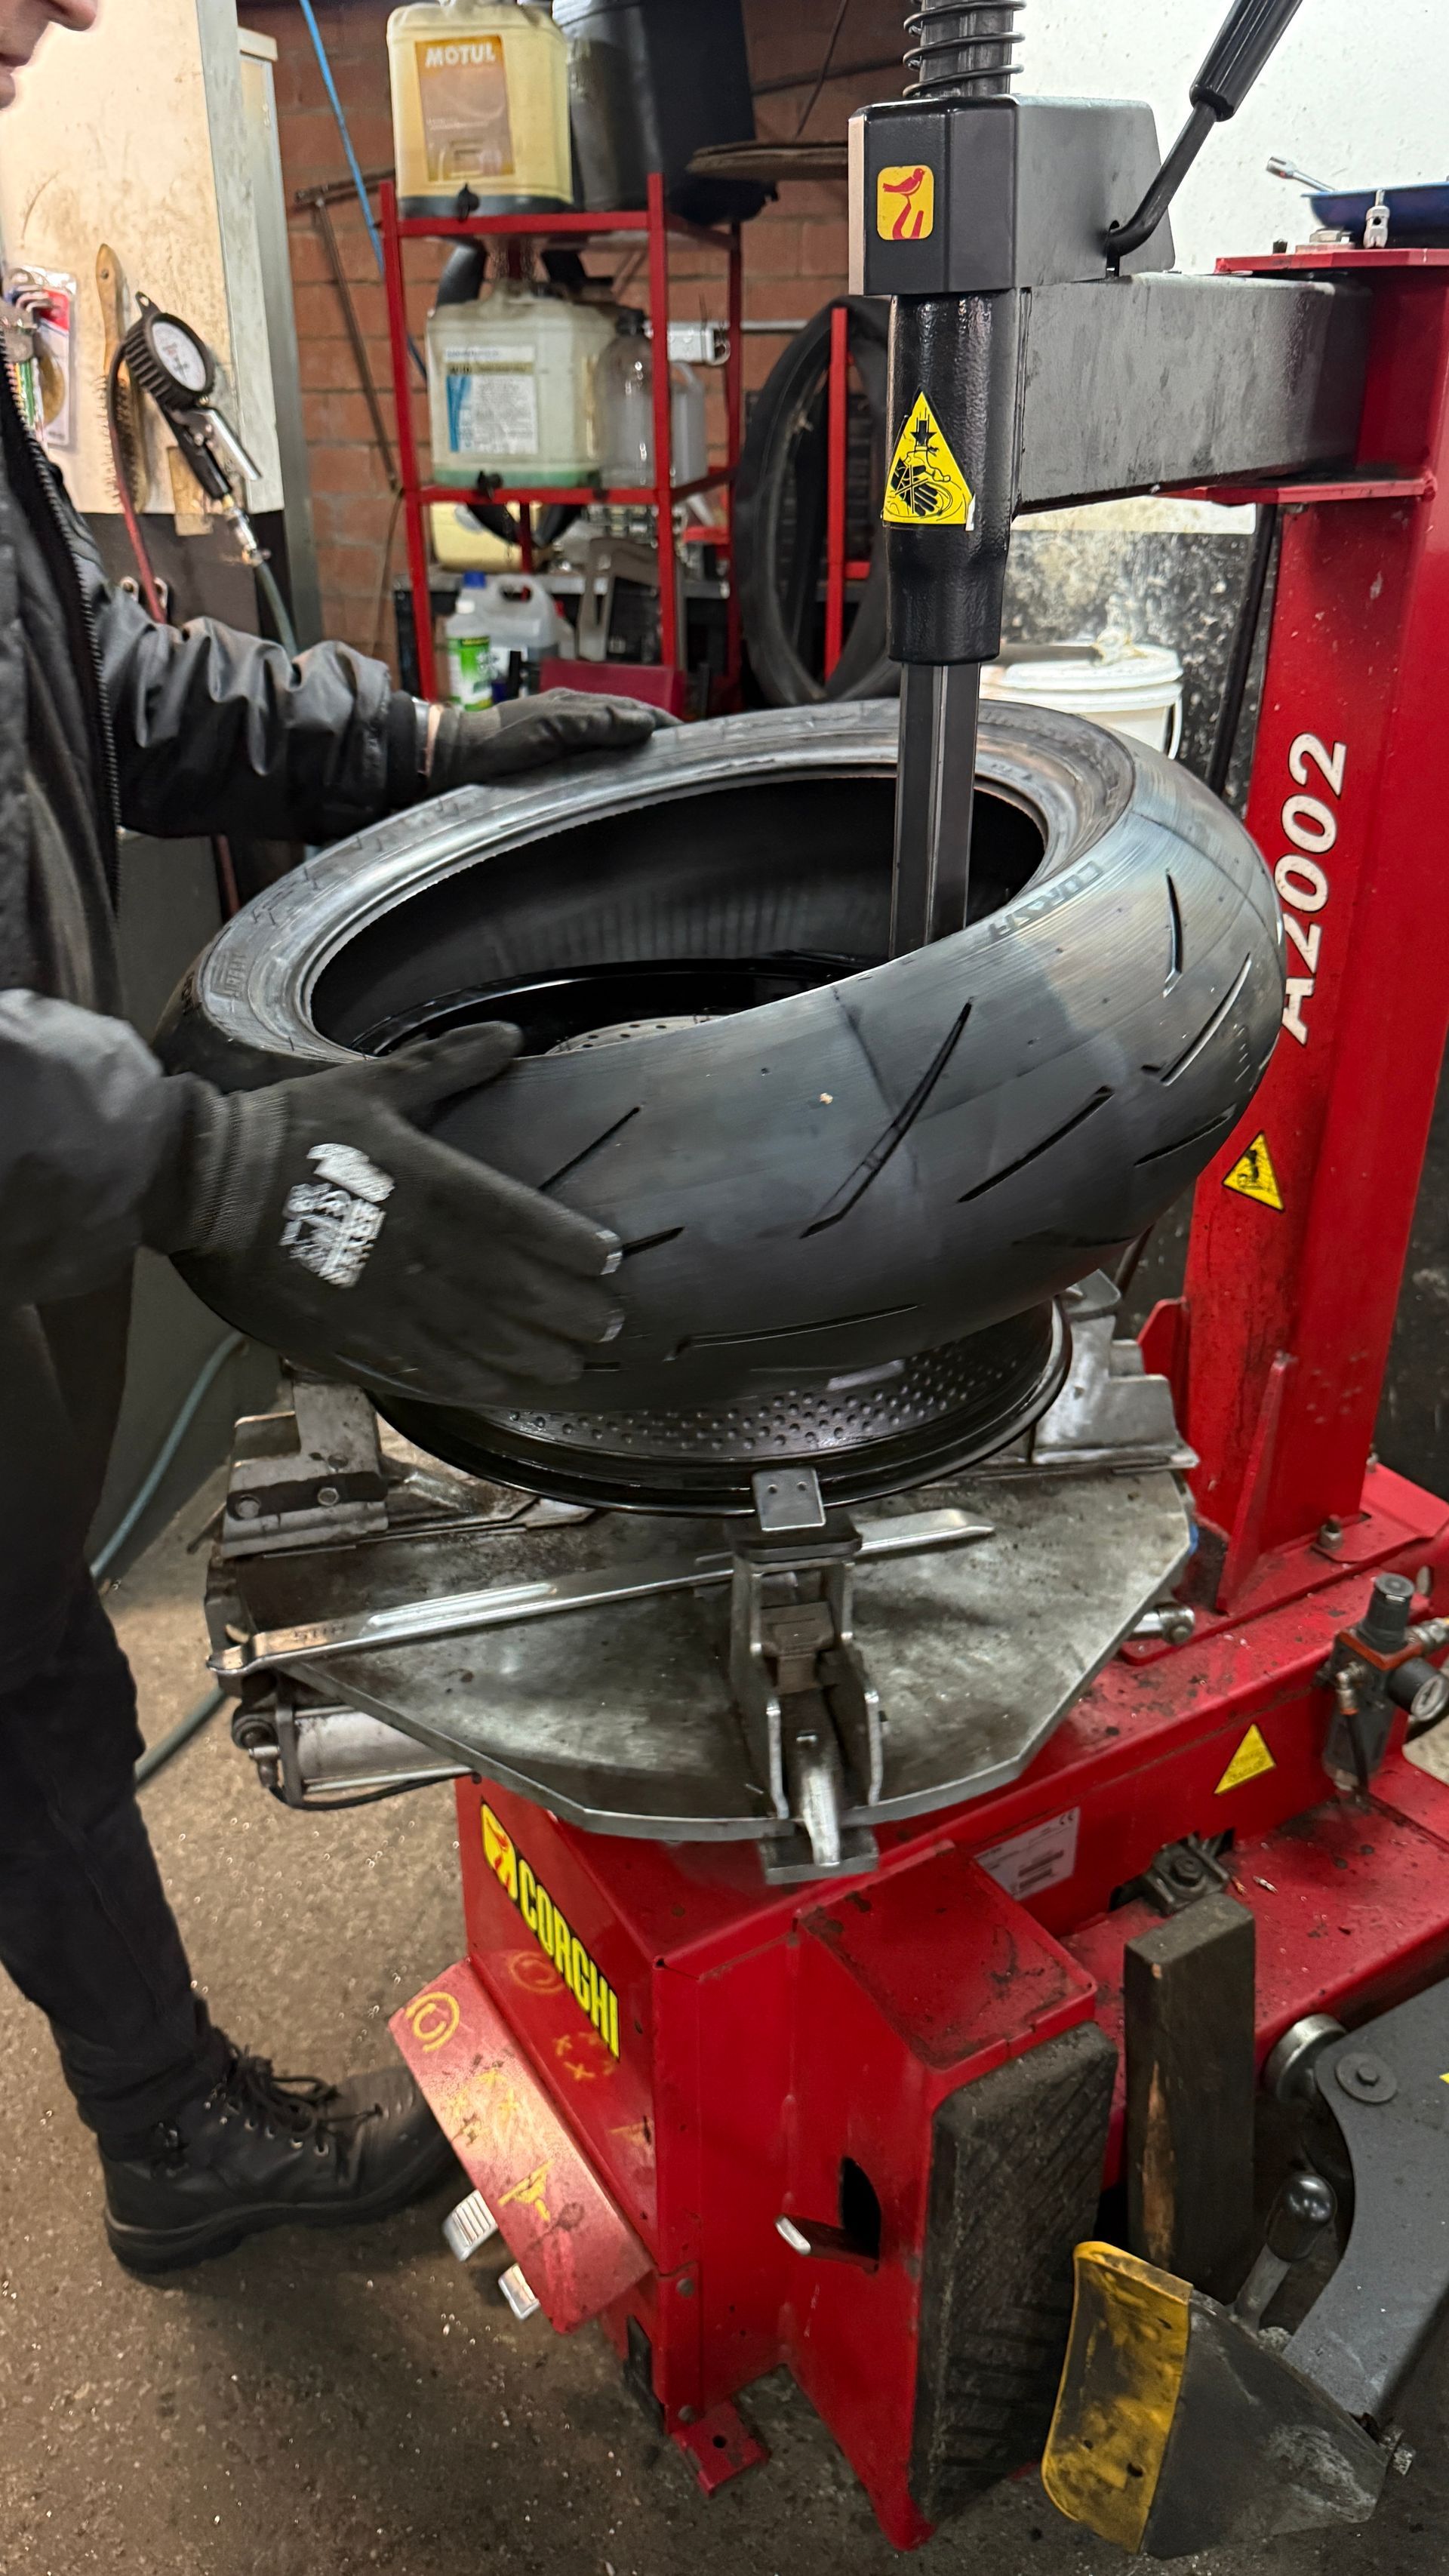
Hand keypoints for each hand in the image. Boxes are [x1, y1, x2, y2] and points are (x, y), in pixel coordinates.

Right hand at [167, 1024, 621, 1407]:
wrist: (208, 1184)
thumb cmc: (293, 1129)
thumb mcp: (372, 1083)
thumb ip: (446, 1065)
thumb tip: (509, 1035)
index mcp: (427, 1181)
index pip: (519, 1219)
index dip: (571, 1244)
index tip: (610, 1260)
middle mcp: (415, 1246)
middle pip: (510, 1289)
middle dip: (566, 1312)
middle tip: (607, 1327)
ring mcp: (383, 1297)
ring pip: (475, 1338)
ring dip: (529, 1356)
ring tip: (568, 1368)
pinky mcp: (349, 1334)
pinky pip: (419, 1367)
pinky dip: (466, 1381)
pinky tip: (499, 1388)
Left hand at [426, 688, 676, 791]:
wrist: (452, 761)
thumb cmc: (495, 742)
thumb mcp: (550, 726)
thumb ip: (596, 722)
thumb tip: (643, 723)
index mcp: (574, 707)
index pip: (631, 711)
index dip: (661, 723)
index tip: (689, 738)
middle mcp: (570, 725)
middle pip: (625, 729)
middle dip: (654, 742)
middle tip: (682, 763)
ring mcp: (559, 747)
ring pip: (610, 751)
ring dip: (635, 761)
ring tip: (659, 778)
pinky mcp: (548, 770)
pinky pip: (591, 770)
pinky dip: (612, 776)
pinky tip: (619, 791)